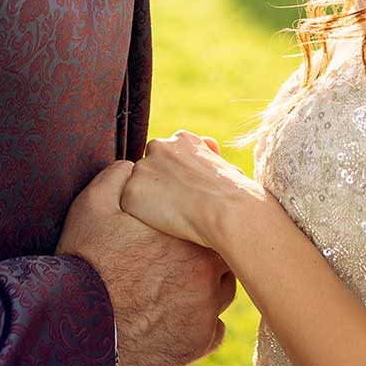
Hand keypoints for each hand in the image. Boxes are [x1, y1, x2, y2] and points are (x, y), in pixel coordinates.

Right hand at [57, 160, 236, 365]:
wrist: (78, 329)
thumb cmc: (85, 263)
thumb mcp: (93, 206)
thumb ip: (119, 177)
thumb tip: (134, 166)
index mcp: (191, 236)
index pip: (216, 221)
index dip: (198, 222)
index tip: (180, 227)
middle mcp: (209, 273)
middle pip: (224, 257)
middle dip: (206, 255)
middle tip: (176, 257)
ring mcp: (207, 312)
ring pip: (222, 293)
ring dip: (205, 288)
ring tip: (173, 287)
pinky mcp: (198, 345)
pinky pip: (213, 330)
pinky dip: (199, 324)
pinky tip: (174, 318)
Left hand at [119, 130, 265, 252]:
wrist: (227, 212)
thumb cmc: (236, 194)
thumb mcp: (227, 166)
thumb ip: (209, 157)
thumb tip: (209, 146)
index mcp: (183, 140)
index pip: (169, 157)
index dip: (177, 179)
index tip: (189, 194)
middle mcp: (158, 147)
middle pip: (149, 170)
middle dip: (158, 187)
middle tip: (178, 208)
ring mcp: (142, 169)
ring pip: (138, 189)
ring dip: (149, 203)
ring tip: (173, 219)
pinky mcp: (131, 192)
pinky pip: (129, 208)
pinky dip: (142, 219)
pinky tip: (163, 225)